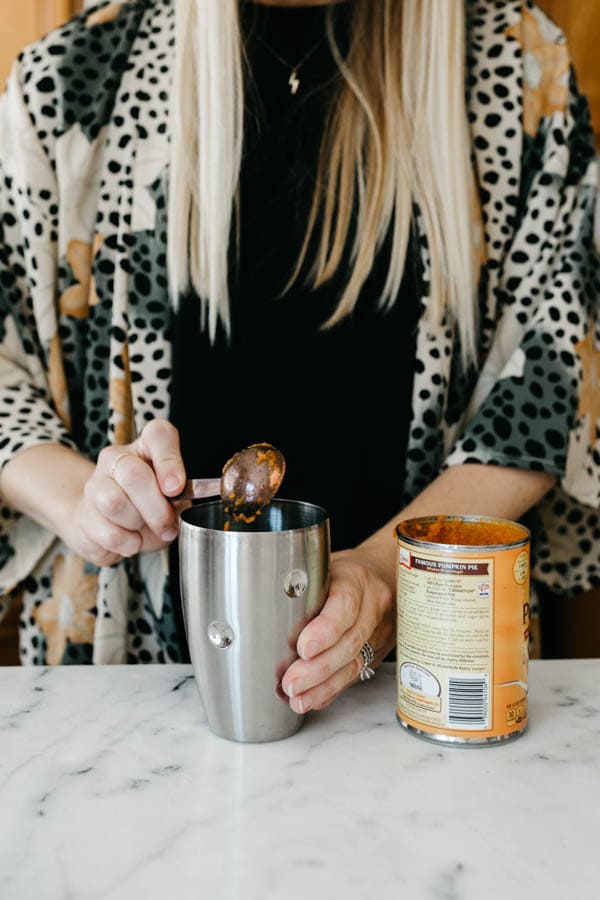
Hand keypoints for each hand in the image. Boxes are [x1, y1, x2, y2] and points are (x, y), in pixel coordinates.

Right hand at [64, 419, 185, 566]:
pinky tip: (131, 541)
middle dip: (157, 509)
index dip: (169, 461)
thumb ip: (180, 496)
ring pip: (114, 503)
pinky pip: (109, 533)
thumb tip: (177, 500)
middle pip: (133, 474)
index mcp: (145, 448)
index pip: (158, 434)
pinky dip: (128, 544)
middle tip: (167, 525)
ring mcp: (95, 486)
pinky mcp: (83, 515)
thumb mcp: (172, 499)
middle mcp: (116, 459)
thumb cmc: (147, 508)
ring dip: (138, 525)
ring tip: (144, 530)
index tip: (176, 488)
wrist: (106, 527)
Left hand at [281, 546, 395, 712]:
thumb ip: (299, 584)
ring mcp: (379, 630)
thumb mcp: (322, 565)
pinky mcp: (378, 650)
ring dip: (323, 685)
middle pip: (349, 642)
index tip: (303, 649)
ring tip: (298, 698)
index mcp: (356, 578)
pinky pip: (356, 674)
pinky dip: (331, 689)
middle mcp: (373, 604)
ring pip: (354, 663)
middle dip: (318, 668)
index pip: (345, 605)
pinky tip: (312, 698)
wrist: (382, 573)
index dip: (325, 630)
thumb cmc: (342, 570)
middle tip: (291, 682)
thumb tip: (255, 604)